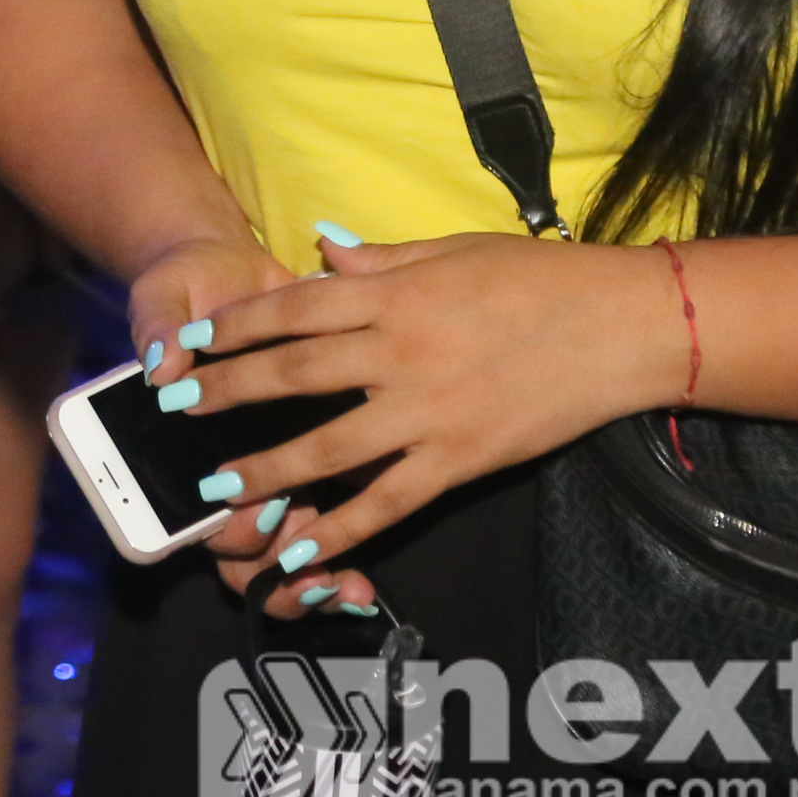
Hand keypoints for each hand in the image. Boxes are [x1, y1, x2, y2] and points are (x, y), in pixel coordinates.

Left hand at [166, 228, 685, 622]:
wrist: (622, 326)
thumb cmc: (542, 279)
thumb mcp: (456, 250)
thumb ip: (383, 257)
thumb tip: (321, 250)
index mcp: (399, 293)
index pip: (298, 307)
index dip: (238, 326)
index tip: (194, 343)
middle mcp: (402, 351)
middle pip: (294, 375)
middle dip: (227, 394)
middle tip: (175, 413)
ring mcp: (429, 411)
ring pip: (329, 448)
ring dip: (267, 469)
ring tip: (219, 488)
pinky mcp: (460, 459)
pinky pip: (389, 501)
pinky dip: (342, 529)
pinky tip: (301, 547)